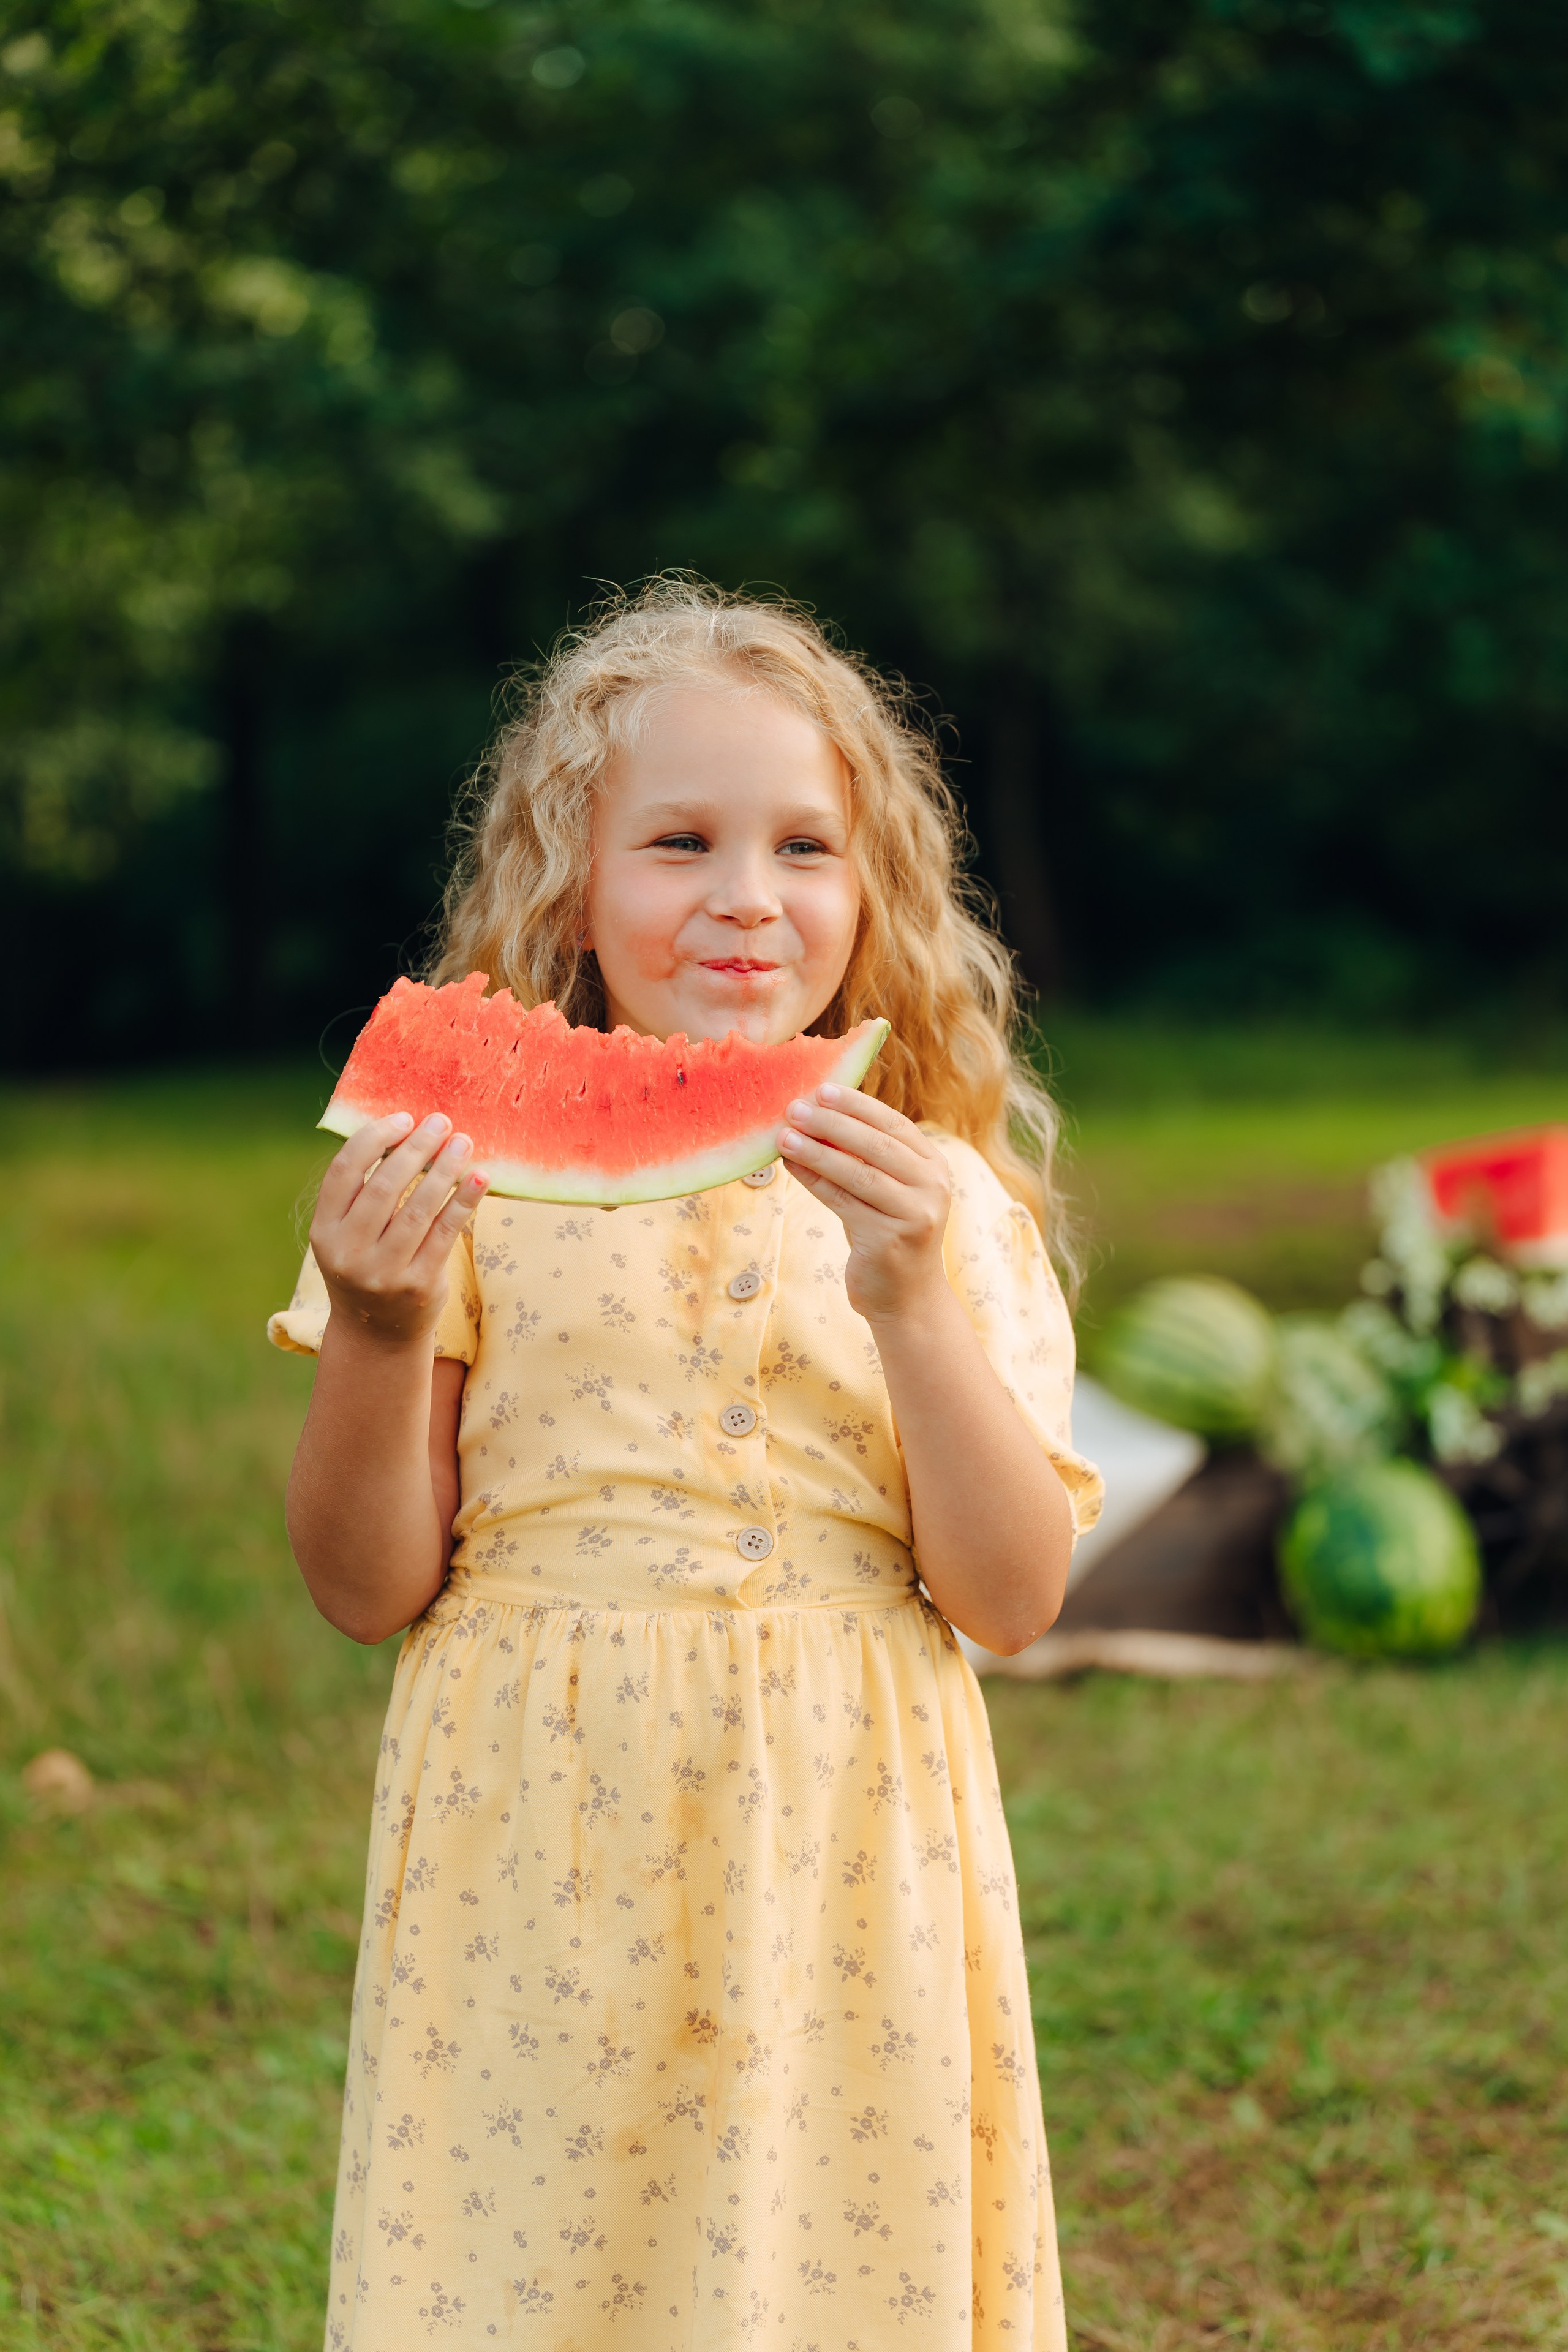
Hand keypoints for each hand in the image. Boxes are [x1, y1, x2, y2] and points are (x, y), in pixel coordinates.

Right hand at [309, 1112, 488, 1349]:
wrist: (377, 1333)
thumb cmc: (367, 1264)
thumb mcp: (348, 1233)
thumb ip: (363, 1191)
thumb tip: (406, 1129)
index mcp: (325, 1230)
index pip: (345, 1171)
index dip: (374, 1138)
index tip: (403, 1118)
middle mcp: (349, 1252)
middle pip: (385, 1185)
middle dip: (416, 1147)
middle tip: (441, 1121)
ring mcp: (384, 1271)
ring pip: (418, 1207)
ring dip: (444, 1168)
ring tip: (463, 1142)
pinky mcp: (418, 1285)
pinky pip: (446, 1232)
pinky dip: (464, 1200)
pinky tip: (479, 1177)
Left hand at [779, 1086, 951, 1324]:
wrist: (905, 1297)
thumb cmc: (887, 1234)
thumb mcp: (884, 1190)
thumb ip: (864, 1157)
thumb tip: (814, 1115)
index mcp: (934, 1165)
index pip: (893, 1124)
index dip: (857, 1105)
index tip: (821, 1089)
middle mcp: (932, 1186)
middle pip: (876, 1145)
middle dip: (832, 1123)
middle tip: (795, 1107)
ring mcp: (914, 1214)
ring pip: (857, 1172)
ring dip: (816, 1151)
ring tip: (783, 1135)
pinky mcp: (890, 1239)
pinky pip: (843, 1201)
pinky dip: (813, 1180)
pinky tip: (790, 1165)